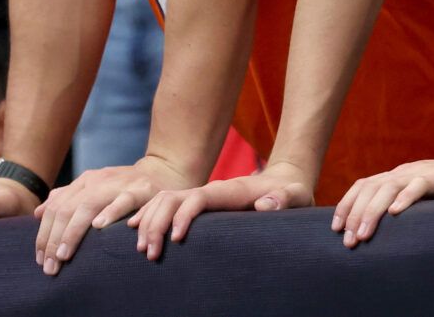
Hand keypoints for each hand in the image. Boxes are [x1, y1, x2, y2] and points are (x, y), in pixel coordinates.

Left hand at [33, 155, 196, 274]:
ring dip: (73, 232)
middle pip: (67, 209)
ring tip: (64, 254)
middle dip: (54, 240)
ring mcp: (119, 183)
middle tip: (50, 266)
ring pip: (87, 205)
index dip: (44, 234)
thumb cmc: (126, 186)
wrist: (164, 170)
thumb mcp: (95, 189)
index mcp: (86, 181)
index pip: (56, 208)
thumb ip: (68, 198)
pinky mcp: (141, 189)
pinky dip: (110, 212)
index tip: (41, 260)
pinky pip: (123, 200)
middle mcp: (99, 179)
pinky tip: (98, 226)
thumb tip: (38, 212)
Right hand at [127, 163, 314, 261]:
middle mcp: (213, 189)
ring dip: (149, 222)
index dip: (184, 215)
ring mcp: (204, 194)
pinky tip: (137, 232)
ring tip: (141, 249)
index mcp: (232, 189)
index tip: (176, 239)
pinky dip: (149, 216)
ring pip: (165, 200)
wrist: (286, 181)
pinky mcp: (200, 203)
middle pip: (174, 197)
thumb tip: (263, 205)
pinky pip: (166, 205)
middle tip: (150, 253)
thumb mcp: (296, 195)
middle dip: (157, 223)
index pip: (199, 197)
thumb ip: (284, 198)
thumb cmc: (292, 193)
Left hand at [331, 148, 433, 246]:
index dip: (347, 205)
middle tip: (347, 241)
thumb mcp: (424, 203)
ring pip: (388, 186)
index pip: (364, 185)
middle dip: (354, 214)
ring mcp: (423, 171)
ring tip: (363, 234)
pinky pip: (419, 184)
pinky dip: (405, 197)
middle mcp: (406, 171)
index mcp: (399, 177)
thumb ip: (405, 210)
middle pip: (370, 187)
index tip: (335, 228)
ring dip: (372, 211)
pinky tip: (396, 213)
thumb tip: (381, 234)